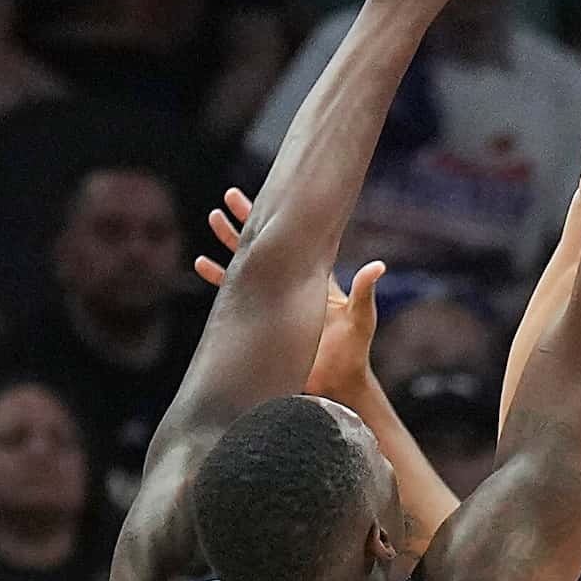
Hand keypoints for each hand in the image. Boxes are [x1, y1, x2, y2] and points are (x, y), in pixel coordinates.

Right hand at [193, 188, 387, 400]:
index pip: (295, 240)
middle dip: (246, 220)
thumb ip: (363, 292)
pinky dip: (220, 279)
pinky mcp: (260, 318)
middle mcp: (291, 283)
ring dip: (230, 243)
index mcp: (314, 276)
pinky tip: (202, 264)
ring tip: (213, 219)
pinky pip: (235, 295)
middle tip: (229, 198)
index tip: (270, 196)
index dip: (281, 219)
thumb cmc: (353, 352)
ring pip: (247, 264)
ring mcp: (273, 300)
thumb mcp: (361, 319)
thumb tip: (378, 265)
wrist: (335, 385)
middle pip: (265, 245)